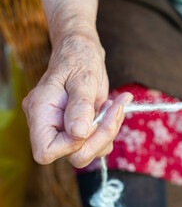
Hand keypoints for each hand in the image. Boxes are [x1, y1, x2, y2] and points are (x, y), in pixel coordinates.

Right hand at [22, 31, 132, 167]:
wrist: (83, 51)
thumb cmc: (78, 57)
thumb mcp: (81, 78)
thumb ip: (80, 106)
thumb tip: (79, 133)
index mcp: (41, 113)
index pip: (46, 151)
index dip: (72, 145)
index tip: (90, 122)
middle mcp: (51, 125)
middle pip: (75, 156)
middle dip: (101, 137)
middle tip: (114, 110)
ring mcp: (67, 128)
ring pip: (91, 151)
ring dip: (110, 131)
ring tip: (115, 105)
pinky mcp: (83, 128)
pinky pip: (99, 141)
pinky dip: (111, 127)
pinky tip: (114, 107)